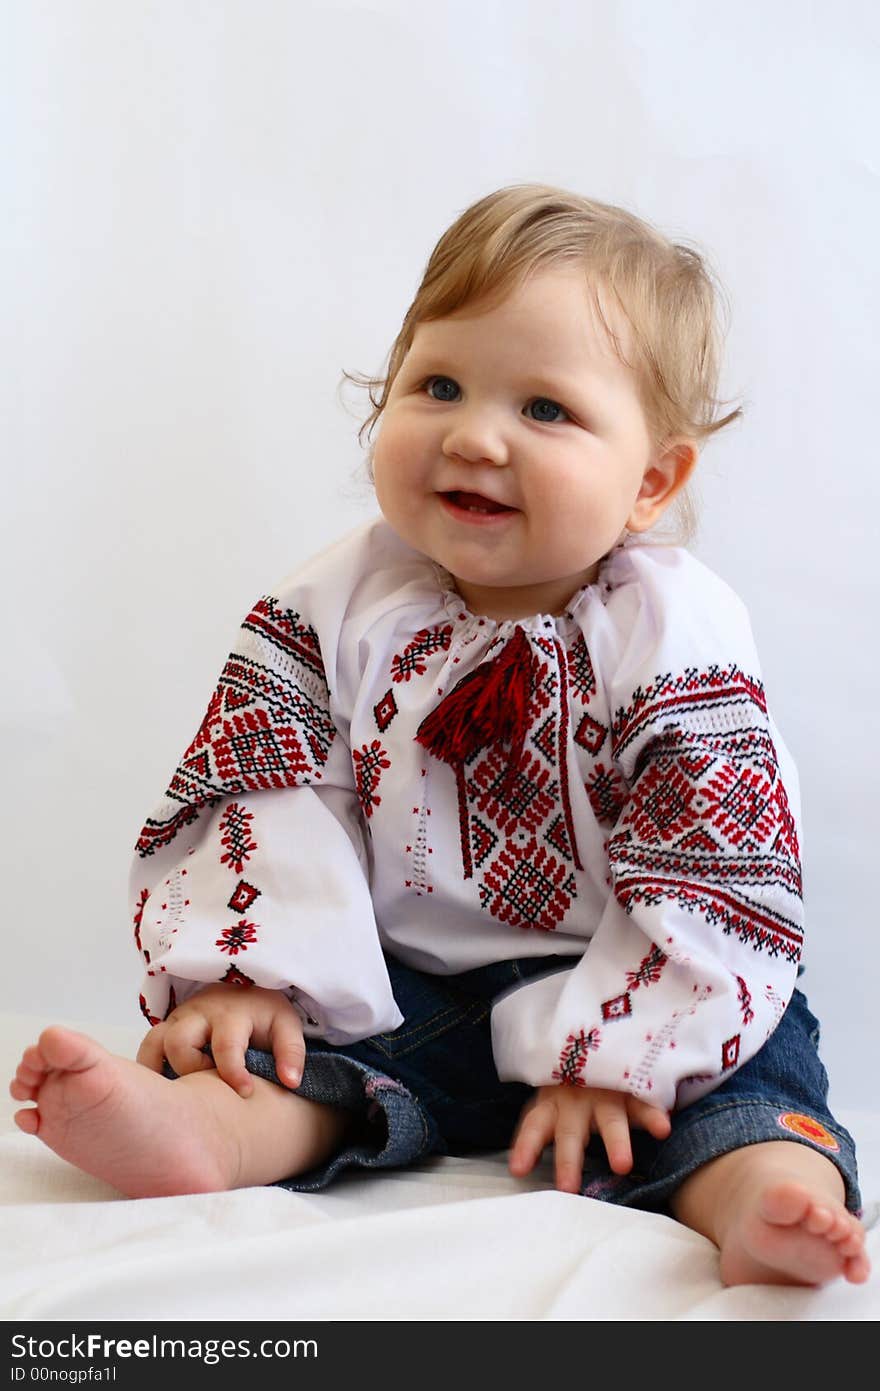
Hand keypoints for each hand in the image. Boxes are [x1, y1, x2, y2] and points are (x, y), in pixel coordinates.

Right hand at [136, 984, 305, 1098]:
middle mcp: (200, 1013)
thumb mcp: (287, 1026)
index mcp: (232, 1013)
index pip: (226, 1045)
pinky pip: (147, 1045)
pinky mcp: (167, 1026)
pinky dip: (150, 1067)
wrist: (248, 989)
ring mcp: (180, 1018)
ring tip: (185, 1090)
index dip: (233, 1073)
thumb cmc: (265, 1013)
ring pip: (156, 1042)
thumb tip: (291, 1082)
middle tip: (211, 1086)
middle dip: (192, 1070)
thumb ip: (291, 1052)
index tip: (245, 1093)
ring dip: (165, 1070)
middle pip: (180, 1042)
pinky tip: (163, 1089)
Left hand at [509, 1083, 670, 1192]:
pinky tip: (663, 1129)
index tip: (518, 1169)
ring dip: (616, 1142)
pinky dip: (653, 1117)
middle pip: (570, 1133)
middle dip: (569, 1160)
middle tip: (568, 1188)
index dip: (526, 1146)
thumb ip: (539, 1133)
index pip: (534, 1125)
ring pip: (610, 1120)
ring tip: (622, 1166)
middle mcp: (577, 1101)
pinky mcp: (631, 1088)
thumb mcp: (550, 1103)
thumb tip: (519, 1169)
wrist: (597, 1041)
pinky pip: (643, 1103)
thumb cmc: (570, 1085)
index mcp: (553, 1105)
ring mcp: (606, 1094)